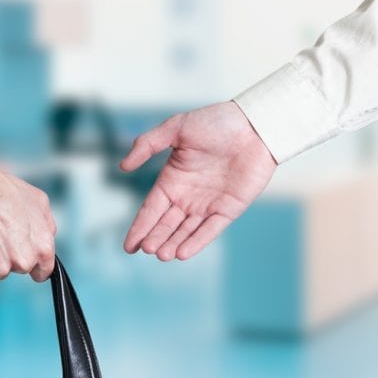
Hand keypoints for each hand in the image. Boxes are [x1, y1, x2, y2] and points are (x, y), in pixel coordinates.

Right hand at [0, 161, 56, 290]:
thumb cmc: (0, 189)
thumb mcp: (38, 200)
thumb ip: (47, 226)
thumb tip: (47, 240)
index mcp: (42, 246)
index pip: (43, 271)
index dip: (34, 265)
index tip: (23, 256)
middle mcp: (23, 260)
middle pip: (19, 270)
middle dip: (11, 256)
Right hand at [120, 101, 275, 260]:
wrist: (255, 125)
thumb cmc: (217, 122)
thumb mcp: (176, 127)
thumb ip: (147, 144)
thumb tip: (123, 167)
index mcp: (172, 179)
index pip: (151, 209)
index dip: (139, 227)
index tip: (128, 246)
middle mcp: (188, 196)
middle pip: (166, 224)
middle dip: (155, 238)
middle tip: (146, 249)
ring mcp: (208, 204)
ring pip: (186, 231)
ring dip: (172, 243)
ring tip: (161, 255)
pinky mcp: (229, 209)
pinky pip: (210, 230)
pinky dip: (197, 242)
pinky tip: (182, 253)